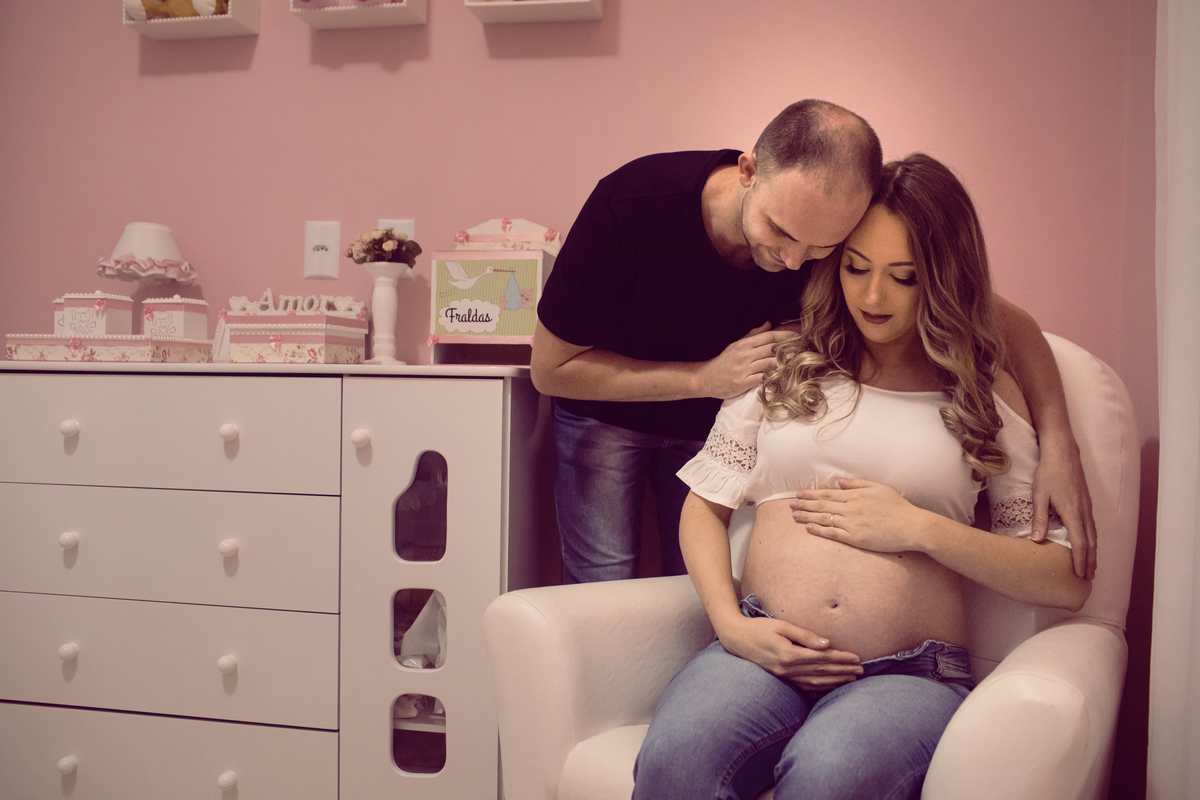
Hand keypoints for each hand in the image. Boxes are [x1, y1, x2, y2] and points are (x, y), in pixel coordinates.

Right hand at [696, 322, 796, 399]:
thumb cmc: (722, 362)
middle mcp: (745, 354)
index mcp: (744, 344)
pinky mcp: (742, 382)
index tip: (799, 336)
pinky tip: (784, 378)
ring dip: (785, 364)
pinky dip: (774, 378)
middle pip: (772, 349)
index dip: (785, 336)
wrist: (705, 378)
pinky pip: (762, 379)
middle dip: (789, 349)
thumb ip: (753, 335)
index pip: (768, 336)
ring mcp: (743, 369)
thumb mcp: (736, 345)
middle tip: (804, 350)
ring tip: (798, 364)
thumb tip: (768, 324)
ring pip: (769, 363)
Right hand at [717, 614, 861, 690]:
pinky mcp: (781, 678)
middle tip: (861, 670)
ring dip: (835, 680)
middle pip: (822, 671)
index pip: (822, 658)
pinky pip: (805, 685)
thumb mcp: (781, 626)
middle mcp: (787, 669)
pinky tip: (831, 684)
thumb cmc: (758, 628)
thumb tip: (827, 644)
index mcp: (789, 654)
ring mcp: (784, 676)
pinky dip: (820, 686)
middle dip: (843, 671)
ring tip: (851, 678)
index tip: (856, 658)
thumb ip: (804, 635)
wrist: (736, 639)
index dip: (841, 658)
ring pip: (815, 681)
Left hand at [789, 479, 925, 552]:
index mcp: (856, 495)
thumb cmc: (898, 507)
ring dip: (807, 516)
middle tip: (789, 504)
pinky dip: (819, 531)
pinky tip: (809, 528)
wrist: (912, 527)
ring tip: (794, 515)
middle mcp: (851, 508)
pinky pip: (834, 534)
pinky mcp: (856, 539)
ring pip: (824, 519)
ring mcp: (853, 524)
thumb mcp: (879, 488)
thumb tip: (839, 481)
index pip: (827, 493)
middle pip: (822, 505)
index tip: (798, 494)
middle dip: (804, 504)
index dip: (811, 494)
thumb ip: (858, 484)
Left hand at [1034, 433, 1096, 579]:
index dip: (1081, 561)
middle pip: (1091, 543)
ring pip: (1094, 535)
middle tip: (1088, 579)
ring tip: (1091, 567)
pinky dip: (1092, 540)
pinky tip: (1089, 544)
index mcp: (1072, 513)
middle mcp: (1084, 512)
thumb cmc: (1048, 472)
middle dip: (1090, 562)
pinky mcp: (1087, 502)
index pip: (1080, 544)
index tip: (1081, 576)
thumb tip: (1036, 541)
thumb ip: (1039, 518)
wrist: (1063, 452)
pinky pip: (1092, 526)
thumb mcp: (1039, 495)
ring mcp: (1088, 507)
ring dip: (1093, 553)